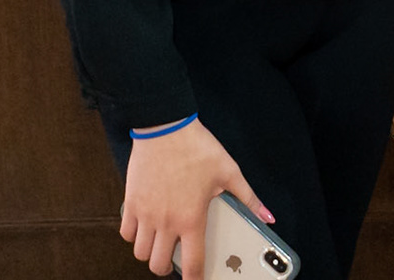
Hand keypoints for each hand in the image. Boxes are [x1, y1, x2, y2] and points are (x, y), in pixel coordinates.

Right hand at [121, 118, 270, 276]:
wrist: (165, 127)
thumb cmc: (198, 148)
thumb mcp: (229, 172)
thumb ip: (248, 198)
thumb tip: (267, 216)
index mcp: (192, 218)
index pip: (193, 263)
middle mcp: (166, 221)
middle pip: (157, 265)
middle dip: (167, 269)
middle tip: (175, 260)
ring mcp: (145, 213)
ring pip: (140, 252)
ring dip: (150, 253)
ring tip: (160, 243)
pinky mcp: (130, 202)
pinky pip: (125, 233)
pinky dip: (133, 236)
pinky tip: (144, 227)